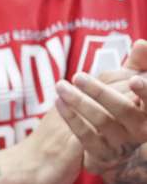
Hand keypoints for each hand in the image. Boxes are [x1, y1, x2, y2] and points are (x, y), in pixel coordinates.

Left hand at [54, 39, 146, 176]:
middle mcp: (140, 130)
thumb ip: (140, 64)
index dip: (146, 92)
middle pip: (123, 110)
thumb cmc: (127, 106)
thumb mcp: (134, 85)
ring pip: (101, 121)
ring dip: (79, 102)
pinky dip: (71, 118)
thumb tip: (142, 43)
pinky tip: (58, 102)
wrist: (117, 145)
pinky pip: (85, 136)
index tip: (135, 80)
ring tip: (61, 86)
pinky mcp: (103, 153)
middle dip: (100, 92)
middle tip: (78, 76)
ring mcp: (122, 143)